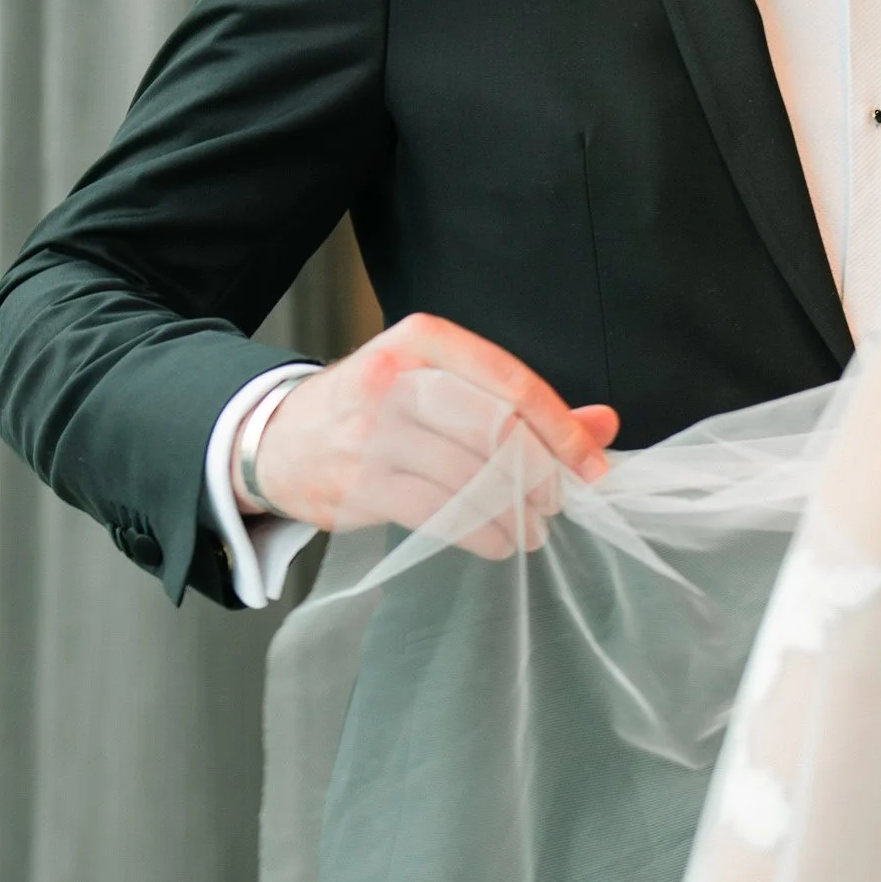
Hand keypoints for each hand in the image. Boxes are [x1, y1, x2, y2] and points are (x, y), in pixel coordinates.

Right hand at [250, 314, 618, 561]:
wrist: (276, 440)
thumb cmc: (373, 410)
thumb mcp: (438, 386)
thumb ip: (519, 403)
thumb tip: (604, 422)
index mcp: (423, 340)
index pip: (511, 383)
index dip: (562, 429)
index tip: (592, 466)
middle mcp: (395, 379)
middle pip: (496, 430)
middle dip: (540, 476)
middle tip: (556, 502)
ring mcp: (372, 432)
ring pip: (471, 477)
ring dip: (515, 513)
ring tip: (530, 529)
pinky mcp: (358, 484)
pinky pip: (440, 513)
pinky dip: (482, 533)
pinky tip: (498, 541)